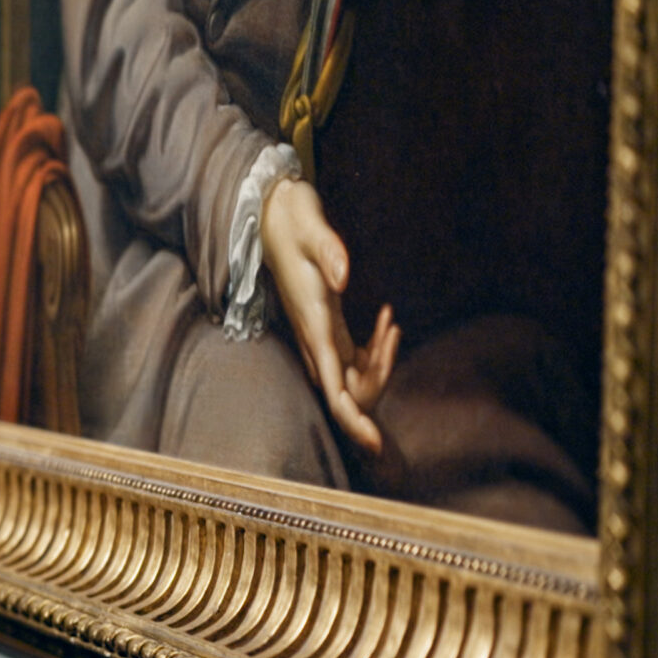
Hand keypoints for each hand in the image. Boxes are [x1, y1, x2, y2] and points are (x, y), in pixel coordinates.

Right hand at [263, 178, 401, 452]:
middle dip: (376, 386)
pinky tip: (385, 322)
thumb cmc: (290, 218)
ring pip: (348, 376)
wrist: (265, 213)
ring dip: (378, 364)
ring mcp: (315, 331)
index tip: (376, 444)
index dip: (353, 418)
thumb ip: (329, 251)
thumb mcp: (311, 227)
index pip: (334, 385)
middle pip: (345, 390)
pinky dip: (373, 352)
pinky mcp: (321, 323)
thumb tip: (344, 278)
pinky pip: (348, 358)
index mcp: (313, 322)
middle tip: (392, 332)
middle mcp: (313, 335)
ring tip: (391, 324)